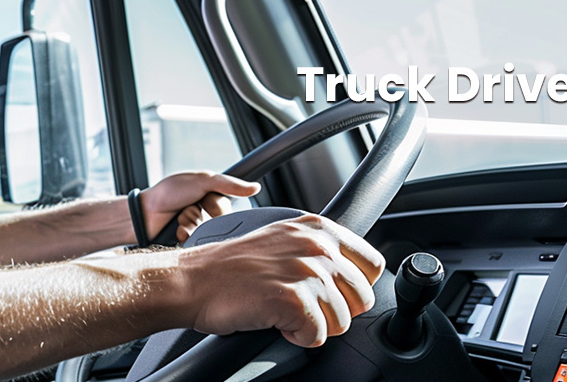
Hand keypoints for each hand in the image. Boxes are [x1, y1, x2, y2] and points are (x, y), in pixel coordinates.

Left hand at [139, 172, 260, 241]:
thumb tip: (256, 188)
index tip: (205, 202)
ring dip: (192, 225)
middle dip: (202, 216)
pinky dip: (186, 236)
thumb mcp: (201, 181)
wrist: (144, 212)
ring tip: (179, 220)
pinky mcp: (189, 243)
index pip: (227, 208)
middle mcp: (206, 215)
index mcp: (210, 198)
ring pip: (208, 235)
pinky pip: (198, 245)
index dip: (216, 206)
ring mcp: (197, 230)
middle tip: (187, 209)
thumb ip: (228, 184)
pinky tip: (176, 230)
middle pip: (219, 223)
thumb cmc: (168, 193)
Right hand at [183, 214, 384, 346]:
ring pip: (342, 321)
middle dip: (335, 310)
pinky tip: (275, 321)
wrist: (193, 280)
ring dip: (313, 325)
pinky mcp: (293, 300)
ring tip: (282, 310)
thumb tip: (352, 275)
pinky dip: (296, 338)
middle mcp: (317, 246)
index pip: (373, 265)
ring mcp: (306, 272)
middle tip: (299, 304)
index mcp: (318, 228)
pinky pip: (318, 337)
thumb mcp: (283, 240)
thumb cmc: (231, 267)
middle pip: (362, 298)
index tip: (331, 293)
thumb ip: (319, 250)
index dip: (353, 286)